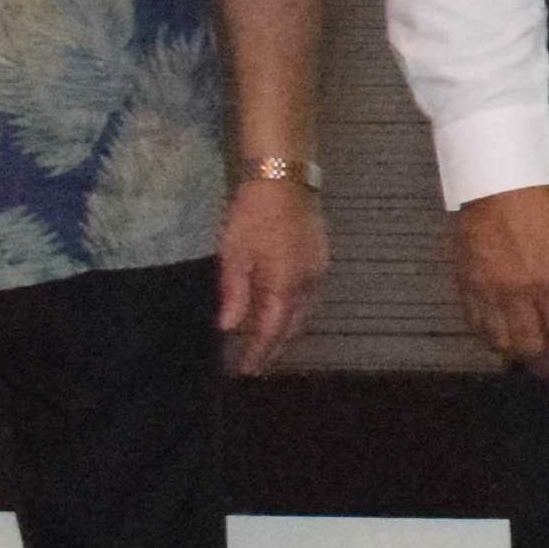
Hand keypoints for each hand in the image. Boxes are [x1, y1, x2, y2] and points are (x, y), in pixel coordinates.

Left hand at [215, 175, 328, 374]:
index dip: (258, 353)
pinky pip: (308, 296)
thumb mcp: (234, 253)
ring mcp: (319, 270)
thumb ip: (234, 292)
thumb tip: (229, 327)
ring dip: (286, 329)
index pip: (272, 330)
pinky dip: (294, 310)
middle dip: (275, 346)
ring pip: (304, 311)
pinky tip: (281, 308)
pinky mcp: (320, 258)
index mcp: (286, 286)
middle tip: (255, 362)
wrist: (285, 176)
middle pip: (293, 326)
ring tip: (266, 340)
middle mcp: (309, 284)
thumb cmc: (254, 213)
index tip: (244, 371)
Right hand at [450, 186, 548, 391]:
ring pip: (500, 343)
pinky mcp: (464, 285)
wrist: (495, 181)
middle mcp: (515, 294)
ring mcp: (486, 291)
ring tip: (535, 362)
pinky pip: (476, 326)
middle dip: (547, 370)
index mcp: (548, 282)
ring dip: (519, 359)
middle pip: (530, 349)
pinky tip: (505, 343)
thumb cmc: (543, 207)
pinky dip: (491, 341)